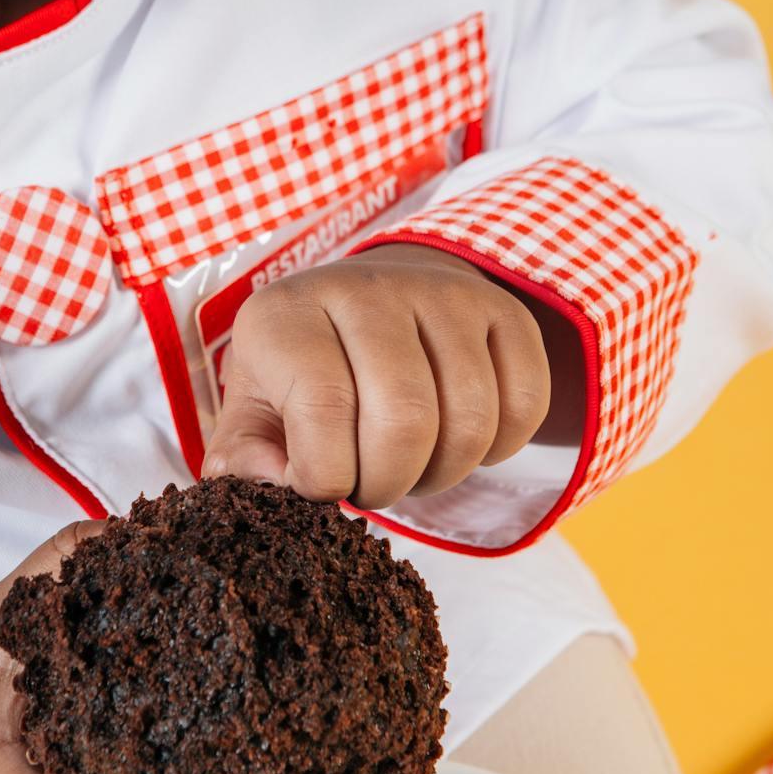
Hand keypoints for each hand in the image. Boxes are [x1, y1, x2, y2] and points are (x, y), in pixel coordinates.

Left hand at [202, 243, 552, 509]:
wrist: (370, 303)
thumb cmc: (302, 375)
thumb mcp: (254, 411)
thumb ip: (246, 458)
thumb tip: (277, 485)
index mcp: (289, 314)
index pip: (324, 411)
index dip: (329, 477)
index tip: (324, 484)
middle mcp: (367, 288)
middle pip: (406, 419)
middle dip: (390, 483)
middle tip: (373, 484)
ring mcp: (442, 293)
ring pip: (470, 420)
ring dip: (443, 472)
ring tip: (411, 463)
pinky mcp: (503, 309)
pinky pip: (526, 405)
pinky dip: (498, 449)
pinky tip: (457, 440)